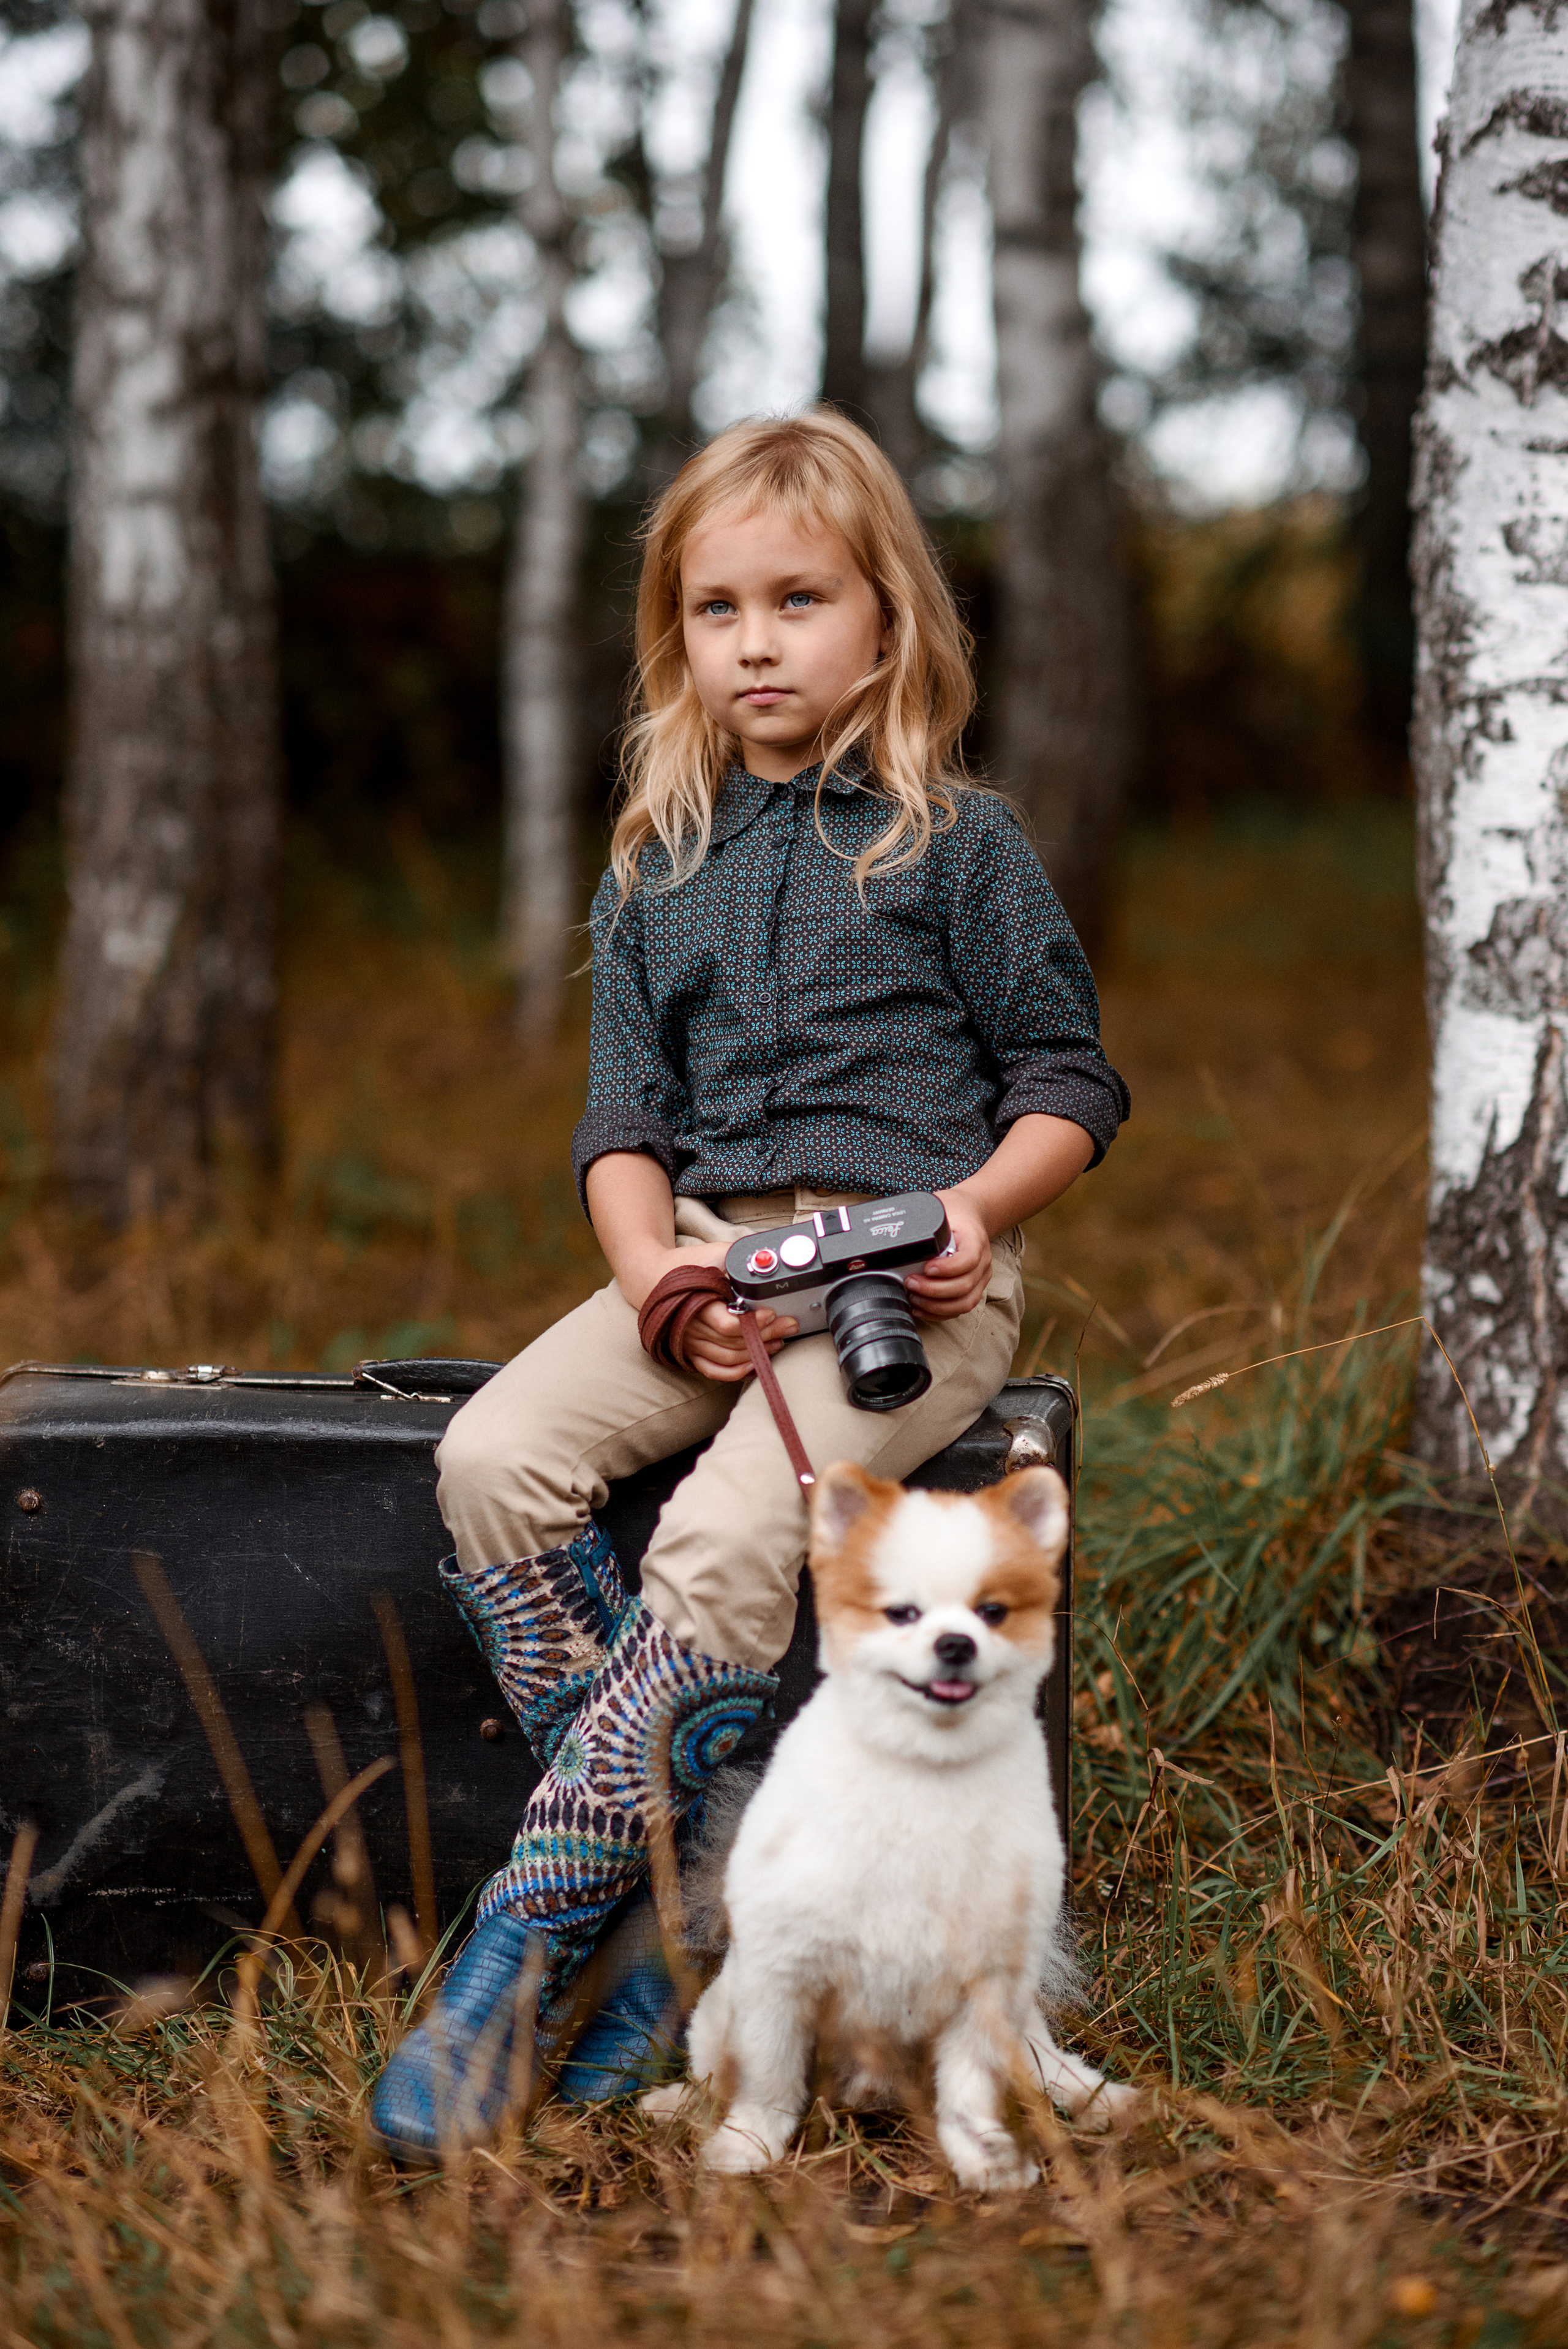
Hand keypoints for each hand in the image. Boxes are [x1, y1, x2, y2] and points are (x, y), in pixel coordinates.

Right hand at [619, 1239, 798, 1384]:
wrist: (651, 1277)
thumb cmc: (684, 1265)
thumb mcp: (712, 1253)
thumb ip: (737, 1256)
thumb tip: (766, 1259)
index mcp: (696, 1304)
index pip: (727, 1324)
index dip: (753, 1323)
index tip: (773, 1313)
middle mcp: (691, 1328)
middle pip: (734, 1343)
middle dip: (766, 1335)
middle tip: (789, 1325)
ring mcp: (690, 1343)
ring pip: (728, 1359)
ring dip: (756, 1354)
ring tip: (779, 1341)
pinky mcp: (689, 1353)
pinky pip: (714, 1371)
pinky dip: (735, 1373)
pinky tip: (754, 1365)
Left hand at [905, 1188, 991, 1320]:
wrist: (971, 1215)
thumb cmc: (953, 1212)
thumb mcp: (940, 1207)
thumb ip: (924, 1218)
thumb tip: (892, 1229)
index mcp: (975, 1239)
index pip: (968, 1259)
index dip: (947, 1269)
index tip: (926, 1268)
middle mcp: (983, 1261)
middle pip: (964, 1285)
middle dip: (933, 1290)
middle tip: (910, 1283)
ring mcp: (981, 1277)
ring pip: (965, 1302)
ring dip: (936, 1306)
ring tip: (913, 1298)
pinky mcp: (974, 1288)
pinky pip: (961, 1308)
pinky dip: (940, 1313)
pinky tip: (921, 1308)